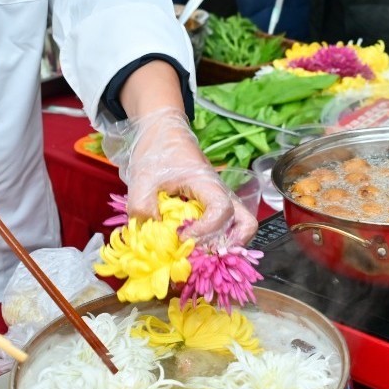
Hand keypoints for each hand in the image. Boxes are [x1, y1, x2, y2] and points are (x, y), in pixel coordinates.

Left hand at [104, 108, 255, 247]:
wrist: (162, 132)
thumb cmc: (156, 151)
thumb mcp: (142, 178)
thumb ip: (142, 207)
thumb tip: (150, 236)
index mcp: (206, 183)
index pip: (222, 210)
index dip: (206, 230)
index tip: (182, 237)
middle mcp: (220, 193)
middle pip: (246, 223)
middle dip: (229, 245)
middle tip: (202, 255)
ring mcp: (218, 200)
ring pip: (240, 227)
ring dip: (225, 245)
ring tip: (201, 255)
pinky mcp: (211, 206)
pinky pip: (225, 227)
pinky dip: (215, 241)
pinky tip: (194, 247)